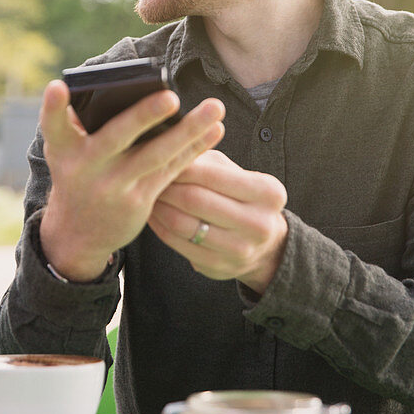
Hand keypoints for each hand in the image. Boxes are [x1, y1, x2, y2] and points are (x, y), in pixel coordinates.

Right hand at [38, 79, 225, 280]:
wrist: (77, 232)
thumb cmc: (78, 173)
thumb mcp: (67, 151)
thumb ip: (83, 124)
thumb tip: (125, 88)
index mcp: (62, 149)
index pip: (53, 125)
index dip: (53, 107)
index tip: (57, 87)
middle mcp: (84, 168)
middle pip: (116, 137)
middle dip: (143, 116)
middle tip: (171, 97)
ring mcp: (113, 187)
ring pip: (155, 154)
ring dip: (188, 130)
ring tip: (214, 108)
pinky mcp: (138, 201)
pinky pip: (170, 171)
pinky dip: (193, 149)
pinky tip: (214, 131)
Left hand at [147, 149, 288, 291]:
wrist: (264, 245)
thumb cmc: (240, 197)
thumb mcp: (234, 172)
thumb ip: (206, 158)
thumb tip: (170, 146)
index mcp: (267, 191)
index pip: (210, 174)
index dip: (179, 164)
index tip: (159, 156)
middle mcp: (259, 223)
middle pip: (194, 199)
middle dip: (165, 185)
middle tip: (145, 175)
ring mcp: (240, 249)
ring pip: (183, 224)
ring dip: (158, 207)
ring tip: (147, 193)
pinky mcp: (219, 267)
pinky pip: (178, 244)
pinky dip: (159, 227)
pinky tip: (152, 214)